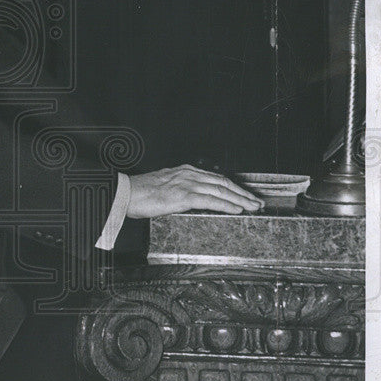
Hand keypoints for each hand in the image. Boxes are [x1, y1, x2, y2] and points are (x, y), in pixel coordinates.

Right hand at [125, 164, 263, 217]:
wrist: (125, 194)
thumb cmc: (140, 193)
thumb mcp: (164, 187)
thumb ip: (179, 191)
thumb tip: (191, 201)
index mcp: (184, 171)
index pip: (215, 178)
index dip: (233, 187)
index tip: (244, 194)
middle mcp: (188, 174)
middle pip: (223, 182)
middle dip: (242, 192)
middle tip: (256, 202)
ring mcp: (186, 183)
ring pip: (220, 190)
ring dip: (240, 199)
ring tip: (252, 207)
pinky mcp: (183, 196)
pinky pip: (210, 200)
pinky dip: (226, 204)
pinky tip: (237, 209)